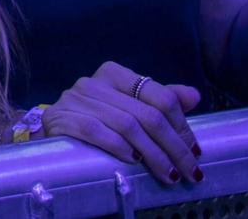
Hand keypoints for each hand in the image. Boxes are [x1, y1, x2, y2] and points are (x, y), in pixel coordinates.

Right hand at [43, 61, 202, 184]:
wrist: (52, 132)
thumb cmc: (95, 121)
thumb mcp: (128, 107)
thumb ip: (159, 100)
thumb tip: (194, 95)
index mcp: (114, 74)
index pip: (158, 95)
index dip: (181, 124)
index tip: (194, 150)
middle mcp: (93, 82)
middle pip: (146, 114)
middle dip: (173, 146)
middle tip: (188, 169)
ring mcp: (75, 99)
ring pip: (126, 125)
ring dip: (153, 154)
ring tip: (168, 173)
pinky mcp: (61, 118)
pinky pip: (96, 131)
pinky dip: (119, 148)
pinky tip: (134, 162)